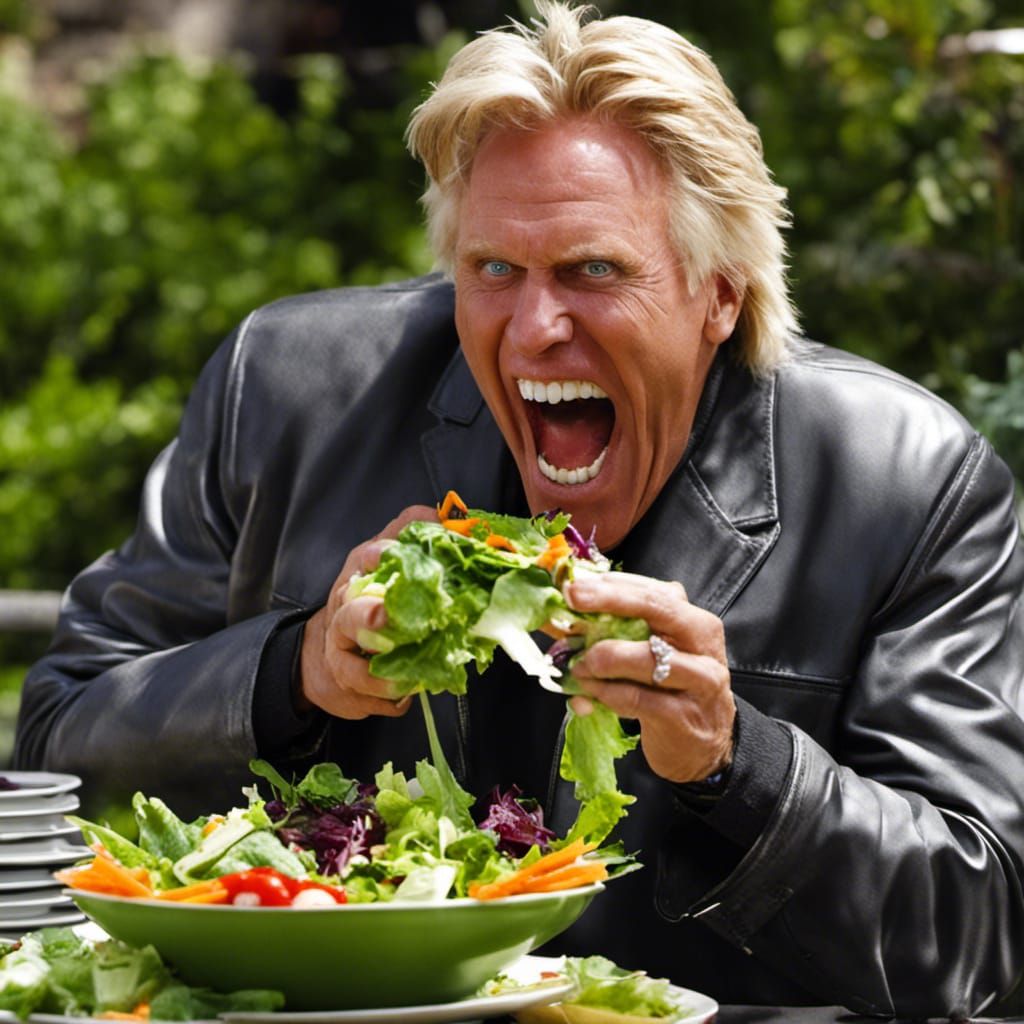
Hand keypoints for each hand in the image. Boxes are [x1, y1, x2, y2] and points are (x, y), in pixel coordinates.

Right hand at [298, 505, 436, 719]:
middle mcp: (345, 611)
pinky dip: (389, 702)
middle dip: (367, 617)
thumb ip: (415, 533)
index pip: (367, 558)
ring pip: (352, 667)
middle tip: (385, 617)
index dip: (383, 554)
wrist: (324, 657)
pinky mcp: (346, 686)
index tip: (398, 554)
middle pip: (349, 614)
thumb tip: (451, 515)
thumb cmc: (368, 601)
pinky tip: (403, 699)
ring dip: (380, 678)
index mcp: (359, 575)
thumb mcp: (386, 561)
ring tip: (403, 684)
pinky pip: (369, 699)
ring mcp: (341, 651)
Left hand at [563, 571, 733, 783]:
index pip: (655, 591)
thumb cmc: (670, 689)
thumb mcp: (654, 653)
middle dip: (611, 600)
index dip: (614, 584)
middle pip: (658, 609)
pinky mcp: (684, 717)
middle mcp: (702, 645)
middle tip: (573, 598)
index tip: (576, 584)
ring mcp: (699, 681)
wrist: (703, 746)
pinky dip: (607, 693)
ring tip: (578, 664)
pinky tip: (590, 692)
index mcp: (694, 621)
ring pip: (648, 658)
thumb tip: (566, 610)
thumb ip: (621, 630)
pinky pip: (637, 698)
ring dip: (603, 659)